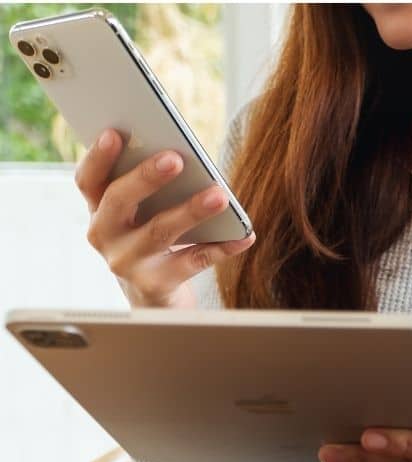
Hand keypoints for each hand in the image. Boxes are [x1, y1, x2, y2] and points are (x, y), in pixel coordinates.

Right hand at [75, 128, 255, 308]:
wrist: (155, 298)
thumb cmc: (153, 239)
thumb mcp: (143, 214)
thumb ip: (150, 188)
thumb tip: (180, 155)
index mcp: (99, 209)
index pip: (88, 180)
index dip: (98, 157)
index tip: (114, 133)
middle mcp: (104, 235)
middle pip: (119, 201)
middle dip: (146, 177)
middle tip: (175, 158)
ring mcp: (127, 263)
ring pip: (159, 231)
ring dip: (191, 211)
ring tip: (219, 196)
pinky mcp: (155, 285)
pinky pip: (194, 261)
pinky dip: (222, 248)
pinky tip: (244, 235)